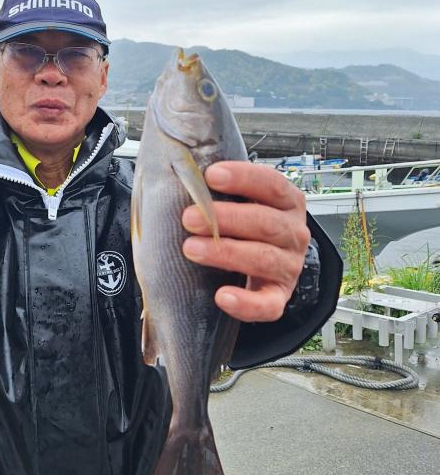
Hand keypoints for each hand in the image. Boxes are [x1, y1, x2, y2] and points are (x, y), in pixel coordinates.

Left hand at [181, 161, 309, 322]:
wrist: (264, 267)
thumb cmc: (244, 225)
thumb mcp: (242, 202)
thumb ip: (222, 189)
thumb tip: (182, 169)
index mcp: (287, 203)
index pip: (272, 184)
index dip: (243, 178)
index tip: (211, 175)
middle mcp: (293, 233)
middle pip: (266, 223)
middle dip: (225, 219)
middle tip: (189, 217)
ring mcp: (289, 266)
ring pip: (263, 259)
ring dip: (225, 253)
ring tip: (191, 248)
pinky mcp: (279, 296)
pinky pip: (268, 305)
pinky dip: (246, 303)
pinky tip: (223, 296)